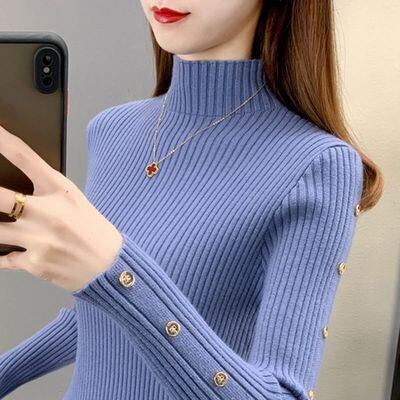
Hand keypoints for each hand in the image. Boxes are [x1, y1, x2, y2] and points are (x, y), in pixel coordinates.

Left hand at [0, 124, 122, 291]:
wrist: (108, 263)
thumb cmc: (91, 228)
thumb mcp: (73, 198)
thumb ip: (45, 187)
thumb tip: (12, 184)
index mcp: (60, 190)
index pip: (24, 157)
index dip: (2, 140)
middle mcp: (48, 212)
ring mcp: (40, 239)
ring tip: (4, 224)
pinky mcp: (35, 263)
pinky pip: (3, 258)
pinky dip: (2, 256)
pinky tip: (7, 253)